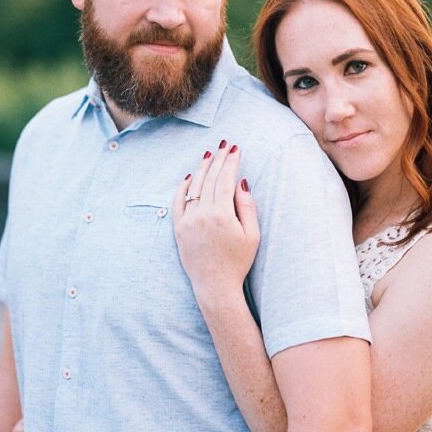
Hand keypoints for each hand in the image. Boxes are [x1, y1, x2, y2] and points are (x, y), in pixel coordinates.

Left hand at [174, 142, 259, 298]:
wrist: (215, 285)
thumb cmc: (238, 261)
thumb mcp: (252, 235)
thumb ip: (246, 206)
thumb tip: (240, 182)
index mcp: (222, 215)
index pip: (225, 180)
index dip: (231, 162)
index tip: (235, 149)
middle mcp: (202, 215)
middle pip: (209, 180)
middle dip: (218, 160)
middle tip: (224, 146)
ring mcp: (188, 221)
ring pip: (193, 188)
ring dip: (202, 169)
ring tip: (209, 156)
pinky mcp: (178, 229)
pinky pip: (178, 202)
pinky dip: (183, 188)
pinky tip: (190, 177)